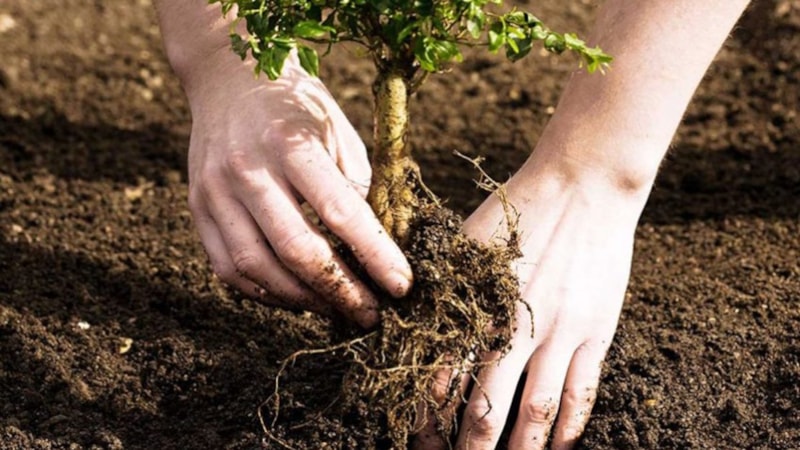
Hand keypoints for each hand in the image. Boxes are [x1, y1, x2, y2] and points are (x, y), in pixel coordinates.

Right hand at [179, 50, 411, 326]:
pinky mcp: (197, 209)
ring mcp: (214, 191)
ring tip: (337, 309)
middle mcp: (247, 169)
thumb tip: (380, 249)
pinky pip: (229, 269)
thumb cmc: (297, 105)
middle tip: (371, 313)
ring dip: (303, 300)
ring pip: (258, 268)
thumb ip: (356, 187)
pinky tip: (296, 296)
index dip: (375, 255)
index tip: (401, 286)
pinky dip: (266, 292)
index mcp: (291, 142)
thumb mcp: (339, 131)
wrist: (227, 77)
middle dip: (341, 291)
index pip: (340, 211)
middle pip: (296, 249)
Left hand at [415, 162, 646, 448]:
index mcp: (475, 306)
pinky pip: (582, 392)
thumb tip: (406, 320)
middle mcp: (514, 328)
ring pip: (536, 412)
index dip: (427, 418)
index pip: (441, 380)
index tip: (419, 441)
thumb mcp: (464, 243)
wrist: (583, 185)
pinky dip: (570, 428)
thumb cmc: (516, 209)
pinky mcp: (595, 332)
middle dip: (468, 449)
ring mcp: (559, 333)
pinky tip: (561, 448)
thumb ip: (440, 286)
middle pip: (486, 408)